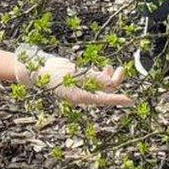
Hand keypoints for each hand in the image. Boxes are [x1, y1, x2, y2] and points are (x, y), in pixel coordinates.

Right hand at [14, 45, 131, 105]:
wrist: (38, 70)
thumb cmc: (54, 73)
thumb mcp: (75, 74)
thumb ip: (94, 78)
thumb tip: (111, 83)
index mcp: (81, 96)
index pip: (103, 99)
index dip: (117, 99)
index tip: (130, 100)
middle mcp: (83, 94)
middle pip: (104, 91)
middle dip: (115, 81)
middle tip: (121, 69)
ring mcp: (81, 88)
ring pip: (101, 86)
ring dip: (108, 77)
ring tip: (112, 67)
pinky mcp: (79, 81)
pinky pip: (94, 80)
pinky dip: (100, 75)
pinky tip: (104, 68)